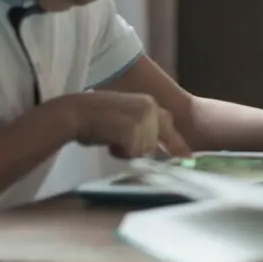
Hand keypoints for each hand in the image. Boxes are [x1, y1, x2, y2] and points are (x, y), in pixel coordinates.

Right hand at [61, 91, 191, 159]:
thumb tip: (153, 147)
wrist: (75, 113)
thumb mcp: (124, 118)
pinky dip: (120, 152)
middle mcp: (150, 107)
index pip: (168, 124)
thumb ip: (141, 127)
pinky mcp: (134, 128)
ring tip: (111, 139)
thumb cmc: (93, 119)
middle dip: (146, 148)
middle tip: (142, 153)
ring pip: (144, 149)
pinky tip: (109, 141)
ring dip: (128, 150)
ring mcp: (143, 117)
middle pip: (156, 140)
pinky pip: (133, 152)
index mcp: (148, 103)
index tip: (187, 158)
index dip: (176, 144)